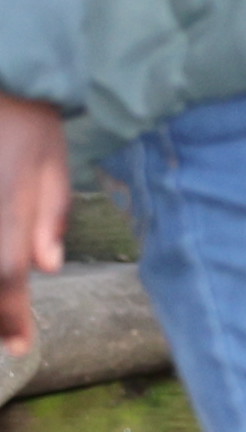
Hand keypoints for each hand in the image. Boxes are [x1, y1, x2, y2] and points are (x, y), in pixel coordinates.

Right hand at [0, 93, 54, 369]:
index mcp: (5, 208)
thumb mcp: (53, 164)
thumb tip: (48, 267)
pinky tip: (2, 279)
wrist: (0, 85)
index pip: (4, 275)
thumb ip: (50, 217)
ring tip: (8, 316)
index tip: (23, 347)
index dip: (11, 317)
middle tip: (8, 335)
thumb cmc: (27, 122)